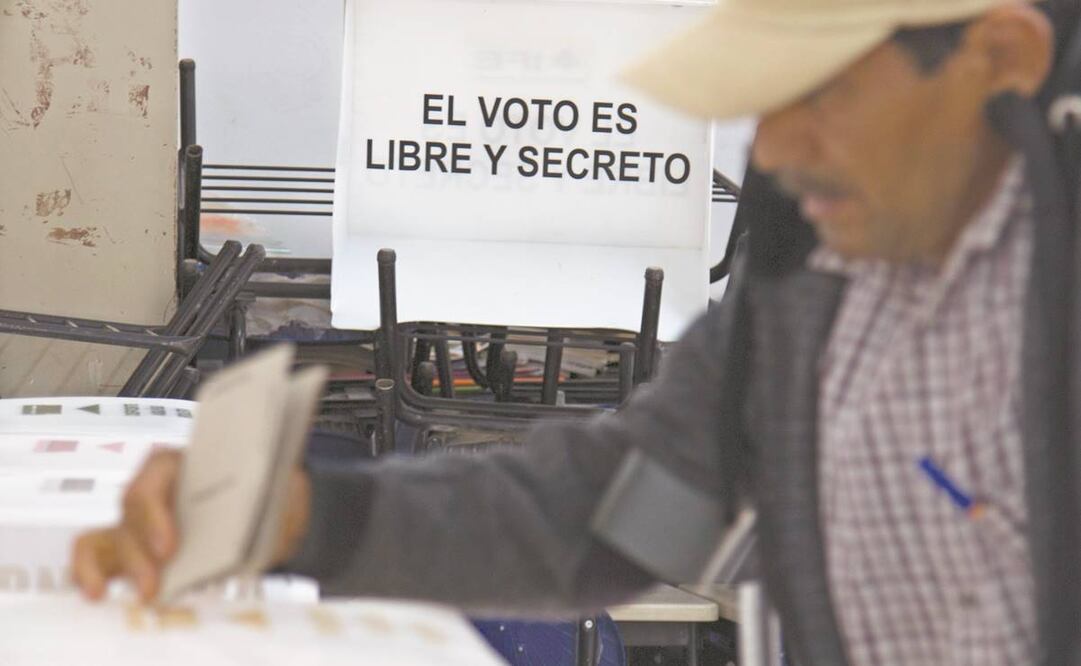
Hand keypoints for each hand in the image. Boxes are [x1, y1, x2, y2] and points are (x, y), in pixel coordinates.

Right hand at [71, 449, 310, 602]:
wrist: (272, 510)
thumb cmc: (268, 492)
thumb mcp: (283, 485)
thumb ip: (281, 494)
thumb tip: (279, 509)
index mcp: (192, 461)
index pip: (158, 471)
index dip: (157, 511)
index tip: (170, 546)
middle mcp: (160, 485)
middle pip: (133, 506)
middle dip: (142, 546)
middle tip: (159, 578)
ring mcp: (141, 517)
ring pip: (114, 531)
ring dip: (126, 564)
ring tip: (147, 593)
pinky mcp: (132, 545)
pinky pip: (96, 551)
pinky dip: (90, 569)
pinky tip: (97, 592)